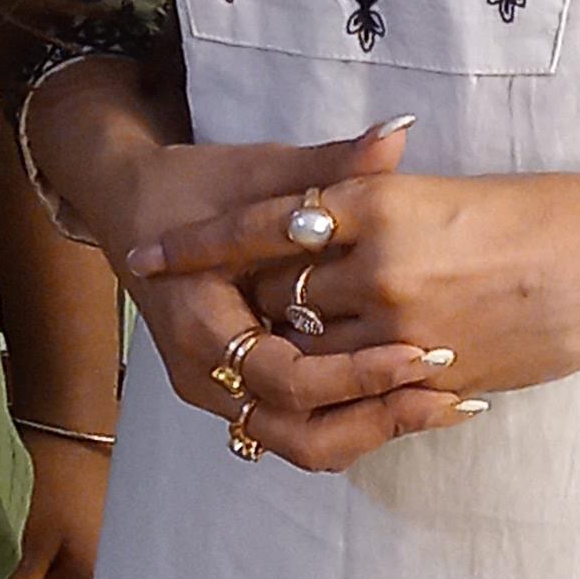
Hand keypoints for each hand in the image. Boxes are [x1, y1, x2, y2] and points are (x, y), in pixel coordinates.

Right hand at [106, 121, 477, 472]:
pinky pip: (300, 429)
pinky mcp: (241, 394)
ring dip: (370, 428)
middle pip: (297, 434)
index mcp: (202, 326)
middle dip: (375, 419)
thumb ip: (328, 166)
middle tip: (446, 394)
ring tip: (442, 403)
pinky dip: (353, 420)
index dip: (356, 375)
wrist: (133, 208)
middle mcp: (205, 375)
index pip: (287, 379)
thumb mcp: (259, 172)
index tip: (419, 354)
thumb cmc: (193, 187)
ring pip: (302, 444)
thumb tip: (395, 134)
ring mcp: (221, 393)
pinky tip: (412, 397)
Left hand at [127, 156, 579, 405]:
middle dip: (239, 303)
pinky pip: (359, 394)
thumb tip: (317, 206)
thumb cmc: (536, 212)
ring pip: (307, 350)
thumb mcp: (437, 189)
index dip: (197, 242)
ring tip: (257, 350)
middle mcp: (380, 263)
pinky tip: (320, 386)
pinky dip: (335, 389)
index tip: (145, 252)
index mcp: (378, 200)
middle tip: (201, 304)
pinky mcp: (433, 374)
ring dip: (283, 352)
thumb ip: (370, 196)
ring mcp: (405, 326)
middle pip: (272, 294)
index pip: (259, 223)